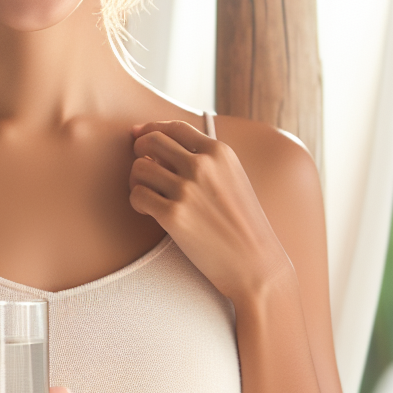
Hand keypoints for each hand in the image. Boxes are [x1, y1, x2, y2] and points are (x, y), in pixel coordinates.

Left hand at [128, 120, 293, 305]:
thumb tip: (160, 147)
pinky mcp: (173, 215)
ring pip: (138, 168)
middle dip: (138, 152)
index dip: (150, 129)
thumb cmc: (242, 224)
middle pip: (150, 141)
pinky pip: (137, 196)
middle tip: (142, 170)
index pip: (174, 127)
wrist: (256, 265)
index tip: (138, 136)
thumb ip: (204, 159)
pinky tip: (148, 211)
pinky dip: (137, 203)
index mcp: (220, 152)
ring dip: (136, 180)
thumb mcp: (232, 178)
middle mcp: (202, 165)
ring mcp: (187, 190)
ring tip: (148, 194)